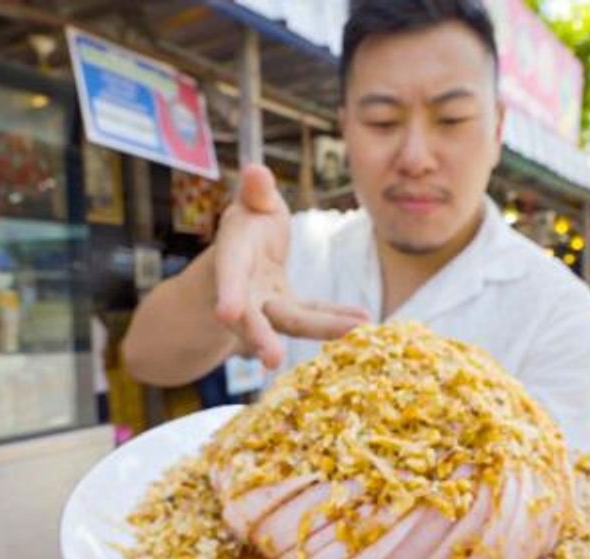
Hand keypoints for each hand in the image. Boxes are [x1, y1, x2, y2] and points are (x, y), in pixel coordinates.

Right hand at [211, 164, 369, 367]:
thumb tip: (256, 169)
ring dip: (322, 328)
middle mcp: (246, 291)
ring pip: (292, 321)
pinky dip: (337, 316)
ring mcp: (269, 306)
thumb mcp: (250, 205)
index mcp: (232, 259)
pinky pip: (315, 314)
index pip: (228, 277)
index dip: (228, 293)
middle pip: (253, 317)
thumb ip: (255, 192)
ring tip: (357, 329)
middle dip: (261, 336)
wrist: (248, 254)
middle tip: (272, 359)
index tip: (226, 313)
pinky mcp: (291, 312)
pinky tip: (363, 318)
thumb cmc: (248, 224)